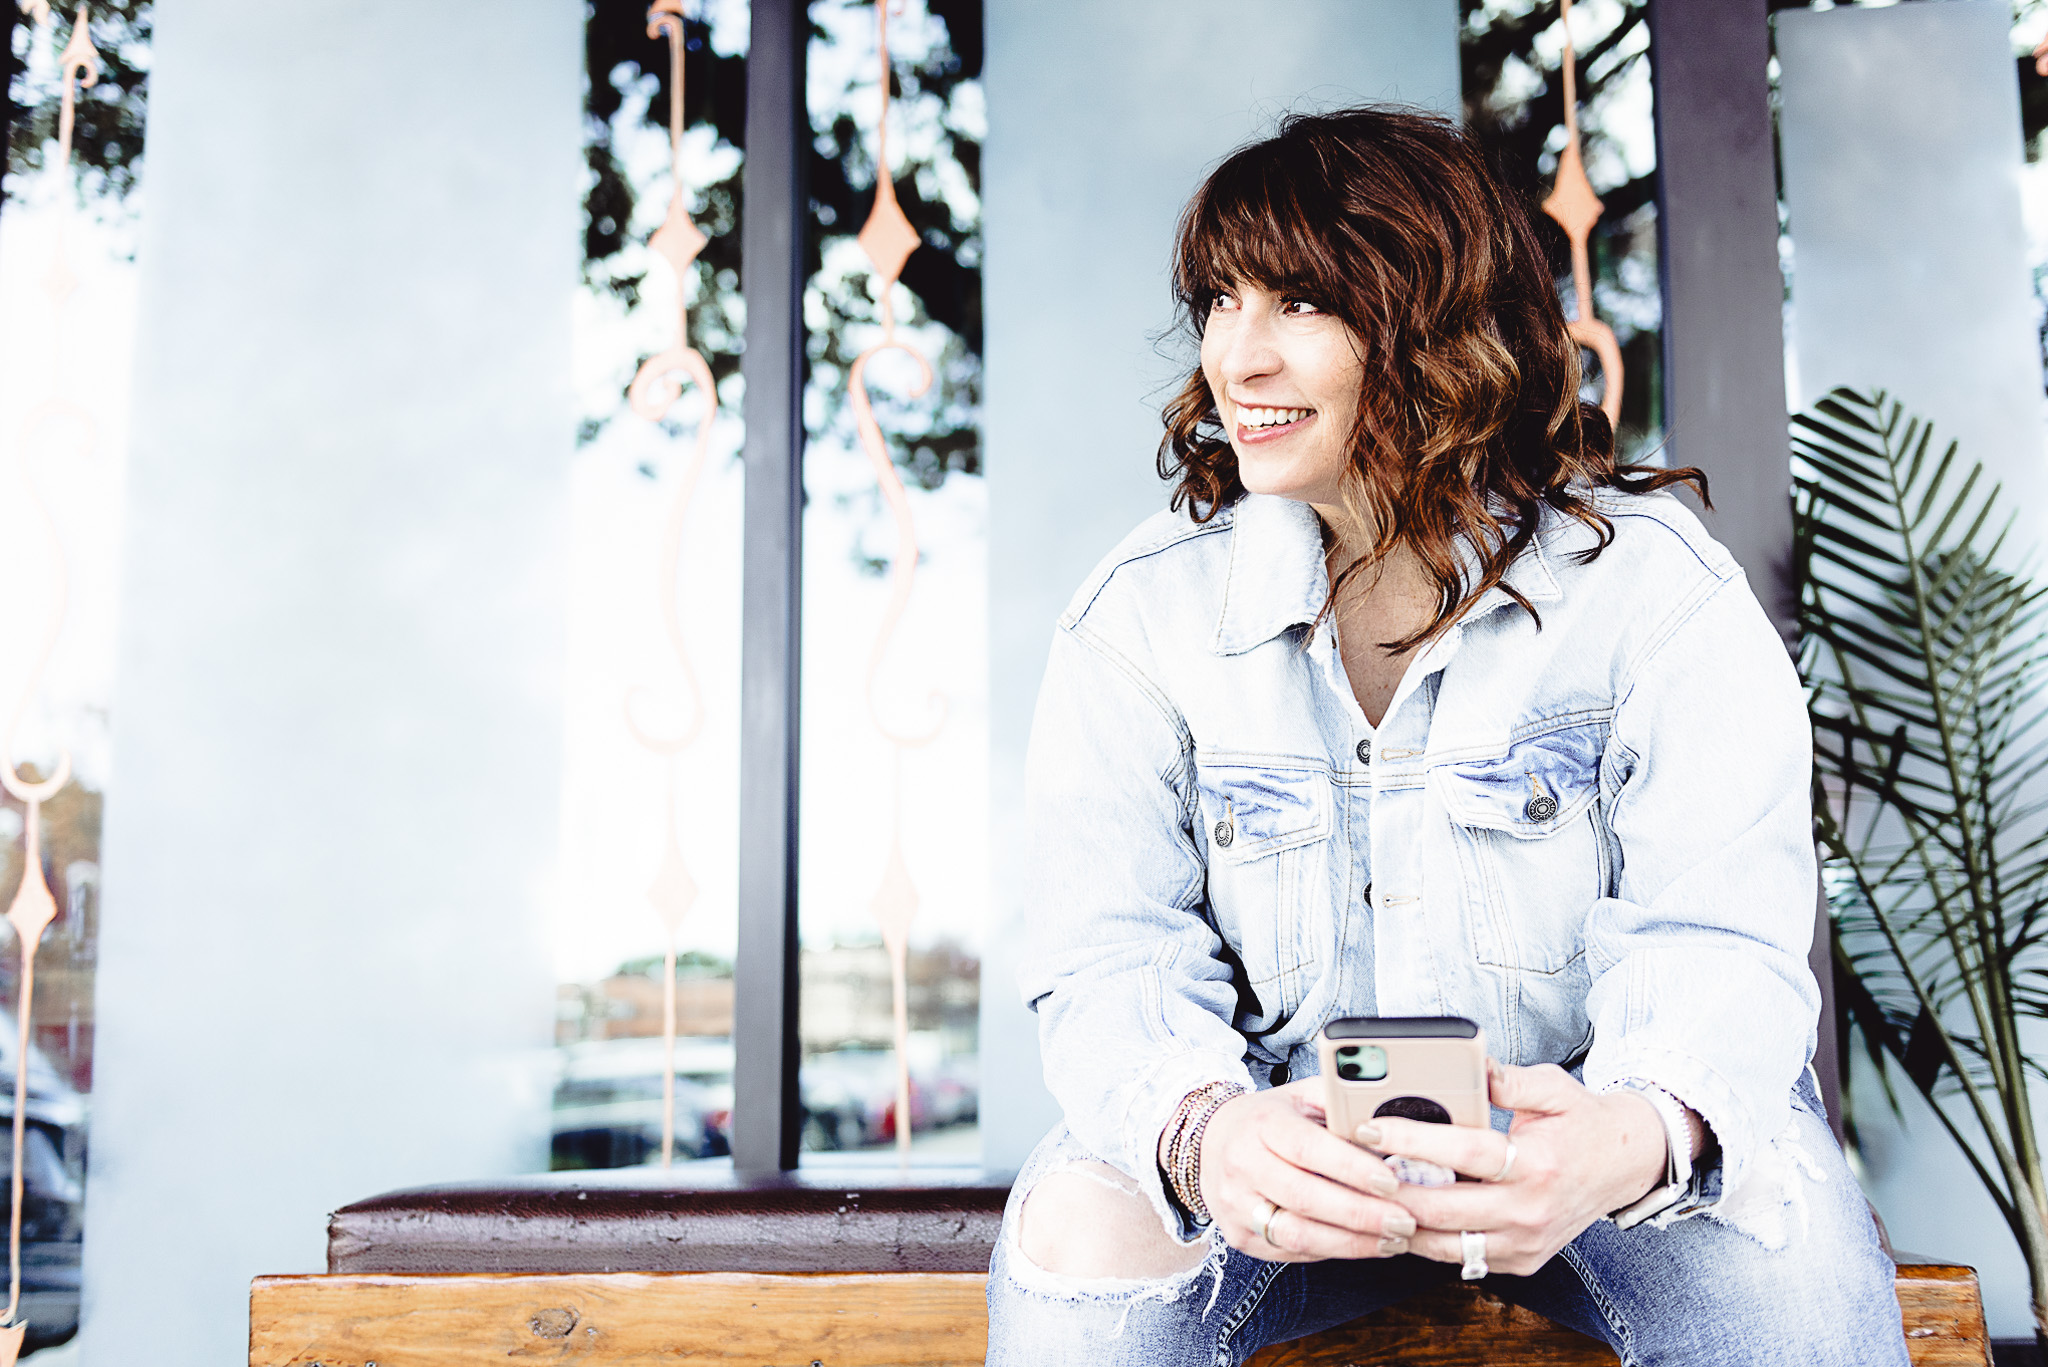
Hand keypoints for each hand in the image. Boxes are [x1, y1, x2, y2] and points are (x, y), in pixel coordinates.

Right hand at [1189, 1078, 1418, 1262]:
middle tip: (1405, 1220)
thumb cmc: (1271, 1119)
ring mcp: (1237, 1205)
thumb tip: (1391, 1126)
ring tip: (1393, 1240)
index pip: (1307, 1149)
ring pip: (1298, 1235)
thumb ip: (1342, 1103)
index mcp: (1261, 1124)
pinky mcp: (1239, 1236)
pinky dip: (1333, 1251)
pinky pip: (1292, 1252)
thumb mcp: (1302, 1096)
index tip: (1391, 1181)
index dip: (1351, 1168)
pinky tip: (1365, 1245)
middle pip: (1305, 1198)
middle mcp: (1242, 1165)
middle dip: (1361, 1214)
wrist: (1212, 1142)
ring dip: (1352, 1243)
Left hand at [1369, 1061, 1669, 1275]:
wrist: (1627, 1166)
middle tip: (1350, 1166)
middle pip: (1444, 1208)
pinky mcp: (1521, 1261)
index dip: (1412, 1141)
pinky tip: (1398, 1216)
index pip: (1464, 1153)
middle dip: (1389, 1189)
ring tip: (1363, 1193)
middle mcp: (1531, 1210)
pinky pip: (1461, 1257)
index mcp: (1538, 1163)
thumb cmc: (1582, 1121)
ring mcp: (1526, 1243)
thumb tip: (1470, 1064)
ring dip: (1400, 1221)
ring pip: (1446, 1243)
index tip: (1369, 1128)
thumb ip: (1509, 1078)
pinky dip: (1426, 1239)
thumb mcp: (1553, 1087)